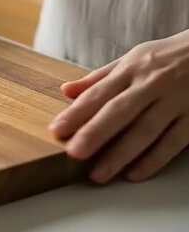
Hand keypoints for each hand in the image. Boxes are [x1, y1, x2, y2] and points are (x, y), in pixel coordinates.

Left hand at [50, 32, 188, 183]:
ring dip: (121, 154)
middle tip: (74, 152)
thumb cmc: (168, 57)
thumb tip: (66, 91)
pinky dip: (154, 160)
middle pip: (119, 111)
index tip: (57, 129)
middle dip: (95, 132)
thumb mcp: (133, 59)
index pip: (98, 93)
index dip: (76, 112)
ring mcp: (175, 101)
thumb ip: (99, 78)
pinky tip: (134, 173)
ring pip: (145, 130)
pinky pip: (173, 142)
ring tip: (99, 173)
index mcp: (131, 69)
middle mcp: (151, 84)